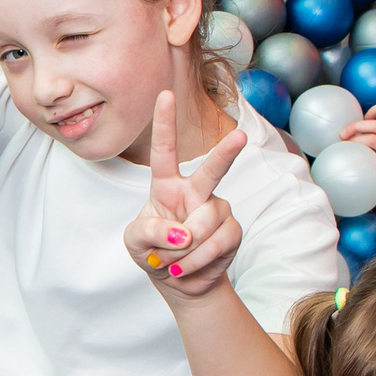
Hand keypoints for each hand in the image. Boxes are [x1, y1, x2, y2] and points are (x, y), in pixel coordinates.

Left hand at [126, 92, 247, 300]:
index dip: (164, 122)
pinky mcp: (231, 231)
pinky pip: (216, 243)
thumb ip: (150, 231)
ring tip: (172, 262)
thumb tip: (182, 232)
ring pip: (204, 223)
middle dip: (226, 153)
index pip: (164, 151)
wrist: (179, 281)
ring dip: (182, 250)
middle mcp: (196, 191)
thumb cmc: (153, 252)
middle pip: (212, 169)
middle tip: (240, 137)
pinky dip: (196, 260)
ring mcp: (216, 210)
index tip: (165, 94)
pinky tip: (186, 268)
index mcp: (167, 185)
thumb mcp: (135, 242)